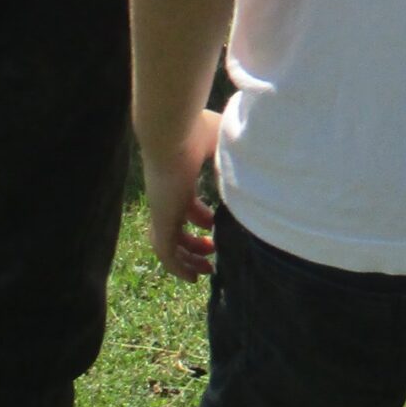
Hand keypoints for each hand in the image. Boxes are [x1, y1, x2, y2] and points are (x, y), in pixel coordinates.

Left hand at [142, 109, 221, 279]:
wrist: (172, 130)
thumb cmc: (195, 129)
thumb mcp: (219, 144)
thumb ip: (228, 159)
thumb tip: (243, 174)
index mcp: (177, 177)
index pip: (185, 204)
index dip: (199, 217)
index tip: (214, 222)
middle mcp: (167, 195)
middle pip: (174, 226)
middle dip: (192, 242)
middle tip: (211, 249)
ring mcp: (162, 208)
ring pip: (169, 243)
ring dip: (187, 259)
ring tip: (207, 269)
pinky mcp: (162, 218)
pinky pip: (167, 252)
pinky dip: (178, 267)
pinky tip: (193, 277)